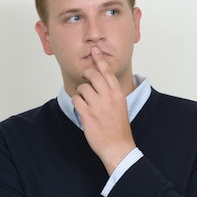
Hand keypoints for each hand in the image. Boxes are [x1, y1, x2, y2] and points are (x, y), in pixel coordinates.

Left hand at [72, 47, 135, 174]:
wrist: (118, 146)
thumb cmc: (118, 128)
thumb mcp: (120, 105)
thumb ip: (111, 92)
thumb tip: (101, 81)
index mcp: (118, 93)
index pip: (107, 71)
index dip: (99, 59)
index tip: (95, 50)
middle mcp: (108, 96)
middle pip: (92, 75)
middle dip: (86, 74)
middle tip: (84, 77)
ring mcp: (97, 105)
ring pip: (82, 88)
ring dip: (81, 93)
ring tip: (86, 102)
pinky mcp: (87, 114)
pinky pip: (76, 100)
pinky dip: (77, 103)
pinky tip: (82, 109)